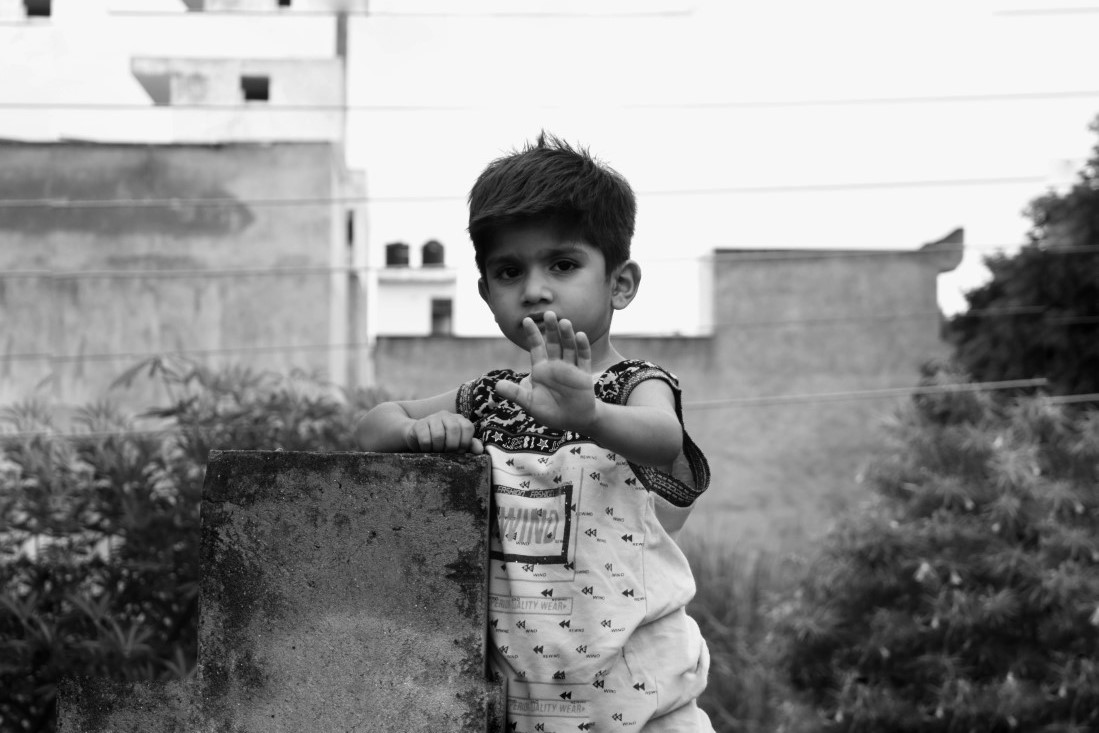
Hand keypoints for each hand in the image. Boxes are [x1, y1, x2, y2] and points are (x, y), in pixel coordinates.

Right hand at [404, 411, 483, 453]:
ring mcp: (432, 418)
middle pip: (454, 429)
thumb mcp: (457, 444)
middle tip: (447, 453)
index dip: (465, 442)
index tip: (459, 451)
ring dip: (438, 448)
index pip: (468, 427)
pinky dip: (427, 448)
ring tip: (436, 451)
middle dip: (452, 445)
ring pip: (438, 435)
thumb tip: (480, 450)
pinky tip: (426, 449)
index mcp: (459, 420)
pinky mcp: (419, 424)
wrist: (419, 437)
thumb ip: (470, 445)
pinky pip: (425, 438)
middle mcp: (446, 415)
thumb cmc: (443, 442)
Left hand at [495, 311, 597, 432]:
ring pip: (569, 347)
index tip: (526, 320)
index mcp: (542, 370)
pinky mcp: (583, 375)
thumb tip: (496, 386)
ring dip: (567, 335)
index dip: (532, 334)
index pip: (536, 347)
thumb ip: (516, 394)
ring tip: (564, 322)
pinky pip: (583, 358)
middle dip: (551, 329)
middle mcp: (556, 365)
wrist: (573, 422)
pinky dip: (582, 347)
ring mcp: (571, 369)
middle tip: (549, 313)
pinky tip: (580, 335)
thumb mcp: (530, 403)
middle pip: (554, 343)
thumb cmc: (551, 412)